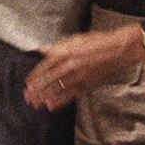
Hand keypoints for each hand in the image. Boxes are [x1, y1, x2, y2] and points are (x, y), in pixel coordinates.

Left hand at [23, 26, 140, 110]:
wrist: (118, 50)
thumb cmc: (98, 42)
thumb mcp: (75, 39)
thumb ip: (57, 46)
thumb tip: (42, 50)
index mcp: (65, 52)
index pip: (44, 67)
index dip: (34, 76)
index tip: (28, 83)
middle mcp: (69, 65)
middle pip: (47, 80)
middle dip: (36, 90)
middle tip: (27, 97)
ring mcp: (78, 76)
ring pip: (56, 89)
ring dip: (43, 97)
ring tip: (35, 103)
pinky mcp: (87, 85)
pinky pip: (70, 95)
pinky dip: (59, 101)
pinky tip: (51, 106)